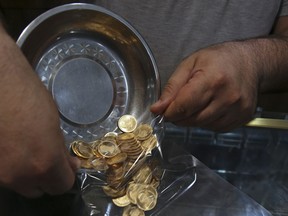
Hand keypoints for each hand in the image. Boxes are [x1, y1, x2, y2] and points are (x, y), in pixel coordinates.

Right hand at [0, 26, 79, 196]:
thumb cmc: (29, 96)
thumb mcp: (55, 123)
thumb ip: (59, 150)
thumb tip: (69, 164)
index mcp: (44, 163)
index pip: (62, 186)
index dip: (66, 175)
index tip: (67, 164)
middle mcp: (19, 176)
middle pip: (39, 190)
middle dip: (47, 177)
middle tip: (47, 157)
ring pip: (18, 184)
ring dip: (27, 173)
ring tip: (26, 148)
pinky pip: (3, 174)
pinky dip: (10, 165)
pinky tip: (10, 146)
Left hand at [151, 42, 259, 131]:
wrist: (249, 62)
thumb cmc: (218, 59)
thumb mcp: (189, 64)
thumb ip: (171, 88)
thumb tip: (157, 109)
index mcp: (212, 80)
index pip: (183, 107)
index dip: (169, 112)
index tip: (163, 110)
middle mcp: (227, 97)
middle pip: (191, 119)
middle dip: (179, 116)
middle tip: (179, 105)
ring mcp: (237, 109)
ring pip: (202, 126)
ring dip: (193, 119)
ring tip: (197, 102)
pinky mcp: (242, 117)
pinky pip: (216, 128)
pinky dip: (207, 121)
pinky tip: (210, 107)